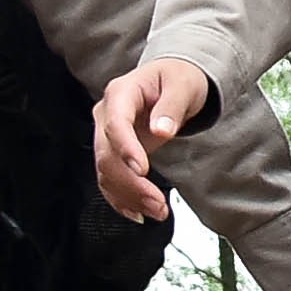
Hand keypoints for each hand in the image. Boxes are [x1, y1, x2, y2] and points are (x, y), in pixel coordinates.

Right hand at [93, 57, 209, 221]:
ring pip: (106, 172)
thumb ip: (172, 106)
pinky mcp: (114, 152)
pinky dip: (121, 199)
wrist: (173, 81)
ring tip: (157, 211)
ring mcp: (108, 135)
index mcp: (121, 93)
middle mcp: (107, 114)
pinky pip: (110, 179)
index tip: (142, 170)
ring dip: (128, 196)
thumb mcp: (183, 85)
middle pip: (107, 154)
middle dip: (131, 184)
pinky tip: (137, 213)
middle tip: (157, 204)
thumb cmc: (178, 78)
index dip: (125, 148)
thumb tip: (161, 130)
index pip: (115, 123)